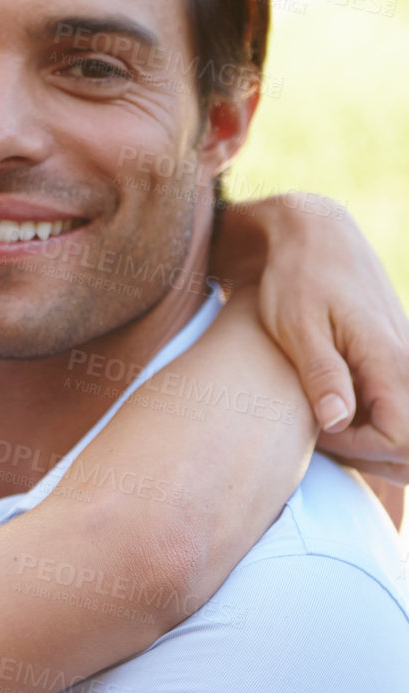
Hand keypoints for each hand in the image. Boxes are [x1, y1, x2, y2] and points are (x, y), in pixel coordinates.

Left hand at [212, 196, 408, 481]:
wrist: (313, 234)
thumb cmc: (295, 278)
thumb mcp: (296, 326)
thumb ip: (321, 374)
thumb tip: (338, 421)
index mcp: (389, 358)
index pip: (399, 438)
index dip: (359, 450)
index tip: (318, 431)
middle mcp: (408, 362)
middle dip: (371, 458)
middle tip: (322, 439)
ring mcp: (405, 360)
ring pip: (407, 432)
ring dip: (372, 445)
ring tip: (324, 429)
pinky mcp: (394, 358)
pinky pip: (397, 409)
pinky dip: (372, 425)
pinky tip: (333, 412)